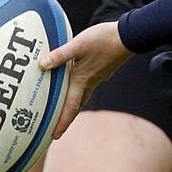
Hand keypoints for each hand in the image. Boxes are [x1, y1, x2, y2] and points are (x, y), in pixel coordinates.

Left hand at [38, 21, 131, 138]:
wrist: (129, 35)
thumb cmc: (104, 39)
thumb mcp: (79, 44)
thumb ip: (60, 55)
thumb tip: (42, 65)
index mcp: (82, 79)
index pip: (70, 107)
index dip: (62, 122)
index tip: (54, 136)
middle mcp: (91, 81)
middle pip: (77, 105)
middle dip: (67, 118)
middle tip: (58, 129)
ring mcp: (99, 76)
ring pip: (84, 95)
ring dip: (74, 104)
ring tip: (66, 109)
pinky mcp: (104, 69)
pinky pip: (89, 84)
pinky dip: (81, 88)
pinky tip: (79, 81)